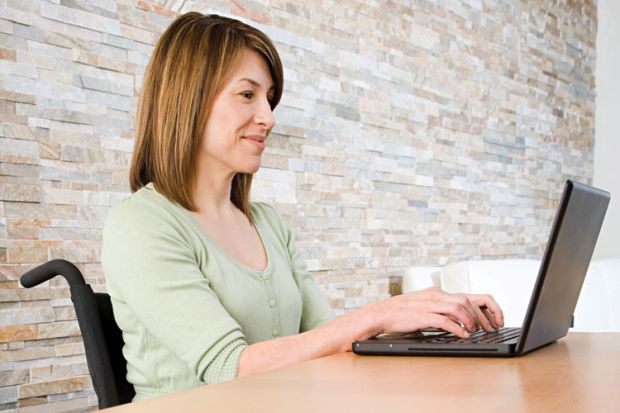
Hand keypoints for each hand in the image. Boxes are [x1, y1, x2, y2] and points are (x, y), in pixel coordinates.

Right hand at [371, 287, 503, 337]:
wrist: (381, 313)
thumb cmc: (401, 313)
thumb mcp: (424, 306)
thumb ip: (440, 310)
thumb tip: (459, 320)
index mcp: (438, 293)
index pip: (469, 295)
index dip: (486, 307)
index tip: (494, 320)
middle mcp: (436, 295)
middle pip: (468, 300)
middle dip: (483, 315)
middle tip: (489, 328)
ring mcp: (429, 304)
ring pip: (459, 307)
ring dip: (471, 320)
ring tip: (475, 331)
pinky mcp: (423, 316)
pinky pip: (445, 320)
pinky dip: (457, 328)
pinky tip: (462, 335)